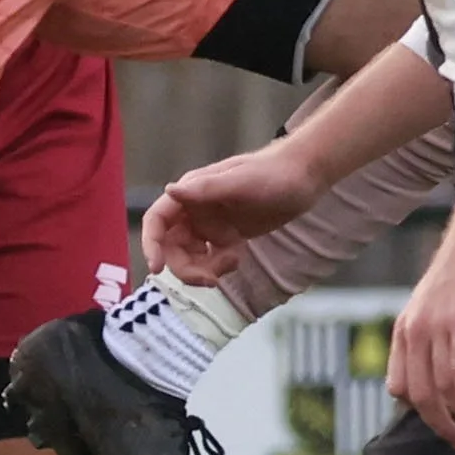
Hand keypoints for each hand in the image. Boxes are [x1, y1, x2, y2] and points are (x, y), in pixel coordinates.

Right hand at [142, 139, 325, 283]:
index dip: (150, 243)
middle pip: (171, 246)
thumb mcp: (241, 182)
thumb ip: (205, 189)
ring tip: (229, 265)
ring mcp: (211, 224)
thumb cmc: (273, 174)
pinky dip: (217, 267)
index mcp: (192, 192)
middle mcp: (196, 209)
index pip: (157, 219)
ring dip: (202, 270)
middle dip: (184, 267)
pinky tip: (238, 259)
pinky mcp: (227, 236)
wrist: (304, 178)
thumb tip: (169, 191)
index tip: (156, 269)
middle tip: (209, 280)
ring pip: (189, 257)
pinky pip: (210, 260)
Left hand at [387, 217, 454, 447]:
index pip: (398, 386)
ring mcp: (433, 327)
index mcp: (404, 329)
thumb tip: (442, 369)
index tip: (443, 421)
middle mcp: (412, 331)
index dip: (419, 410)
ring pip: (439, 390)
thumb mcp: (439, 306)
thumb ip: (434, 335)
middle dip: (439, 425)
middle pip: (417, 396)